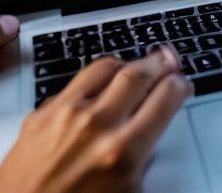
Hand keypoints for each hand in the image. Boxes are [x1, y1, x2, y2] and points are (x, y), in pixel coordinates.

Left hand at [0, 46, 190, 192]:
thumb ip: (142, 160)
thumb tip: (152, 132)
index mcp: (123, 153)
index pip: (165, 99)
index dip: (180, 86)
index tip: (182, 85)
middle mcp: (95, 127)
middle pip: (139, 73)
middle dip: (160, 62)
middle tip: (169, 60)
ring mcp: (64, 115)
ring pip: (105, 67)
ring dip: (127, 63)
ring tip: (137, 65)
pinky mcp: (40, 114)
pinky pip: (74, 82)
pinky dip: (94, 78)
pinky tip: (99, 84)